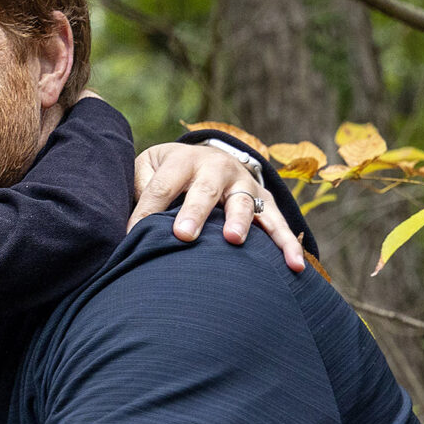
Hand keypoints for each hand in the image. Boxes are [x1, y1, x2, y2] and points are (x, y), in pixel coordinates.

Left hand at [131, 142, 306, 272]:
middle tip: (184, 235)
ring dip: (239, 222)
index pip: (161, 186)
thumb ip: (140, 190)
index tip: (132, 232)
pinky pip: (278, 223)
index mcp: (183, 160)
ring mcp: (243, 184)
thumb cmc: (168, 173)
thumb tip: (129, 226)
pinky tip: (294, 265)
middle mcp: (216, 168)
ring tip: (234, 240)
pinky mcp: (265, 201)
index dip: (146, 210)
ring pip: (244, 203)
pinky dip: (287, 244)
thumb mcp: (148, 170)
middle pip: (204, 191)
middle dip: (195, 212)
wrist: (206, 158)